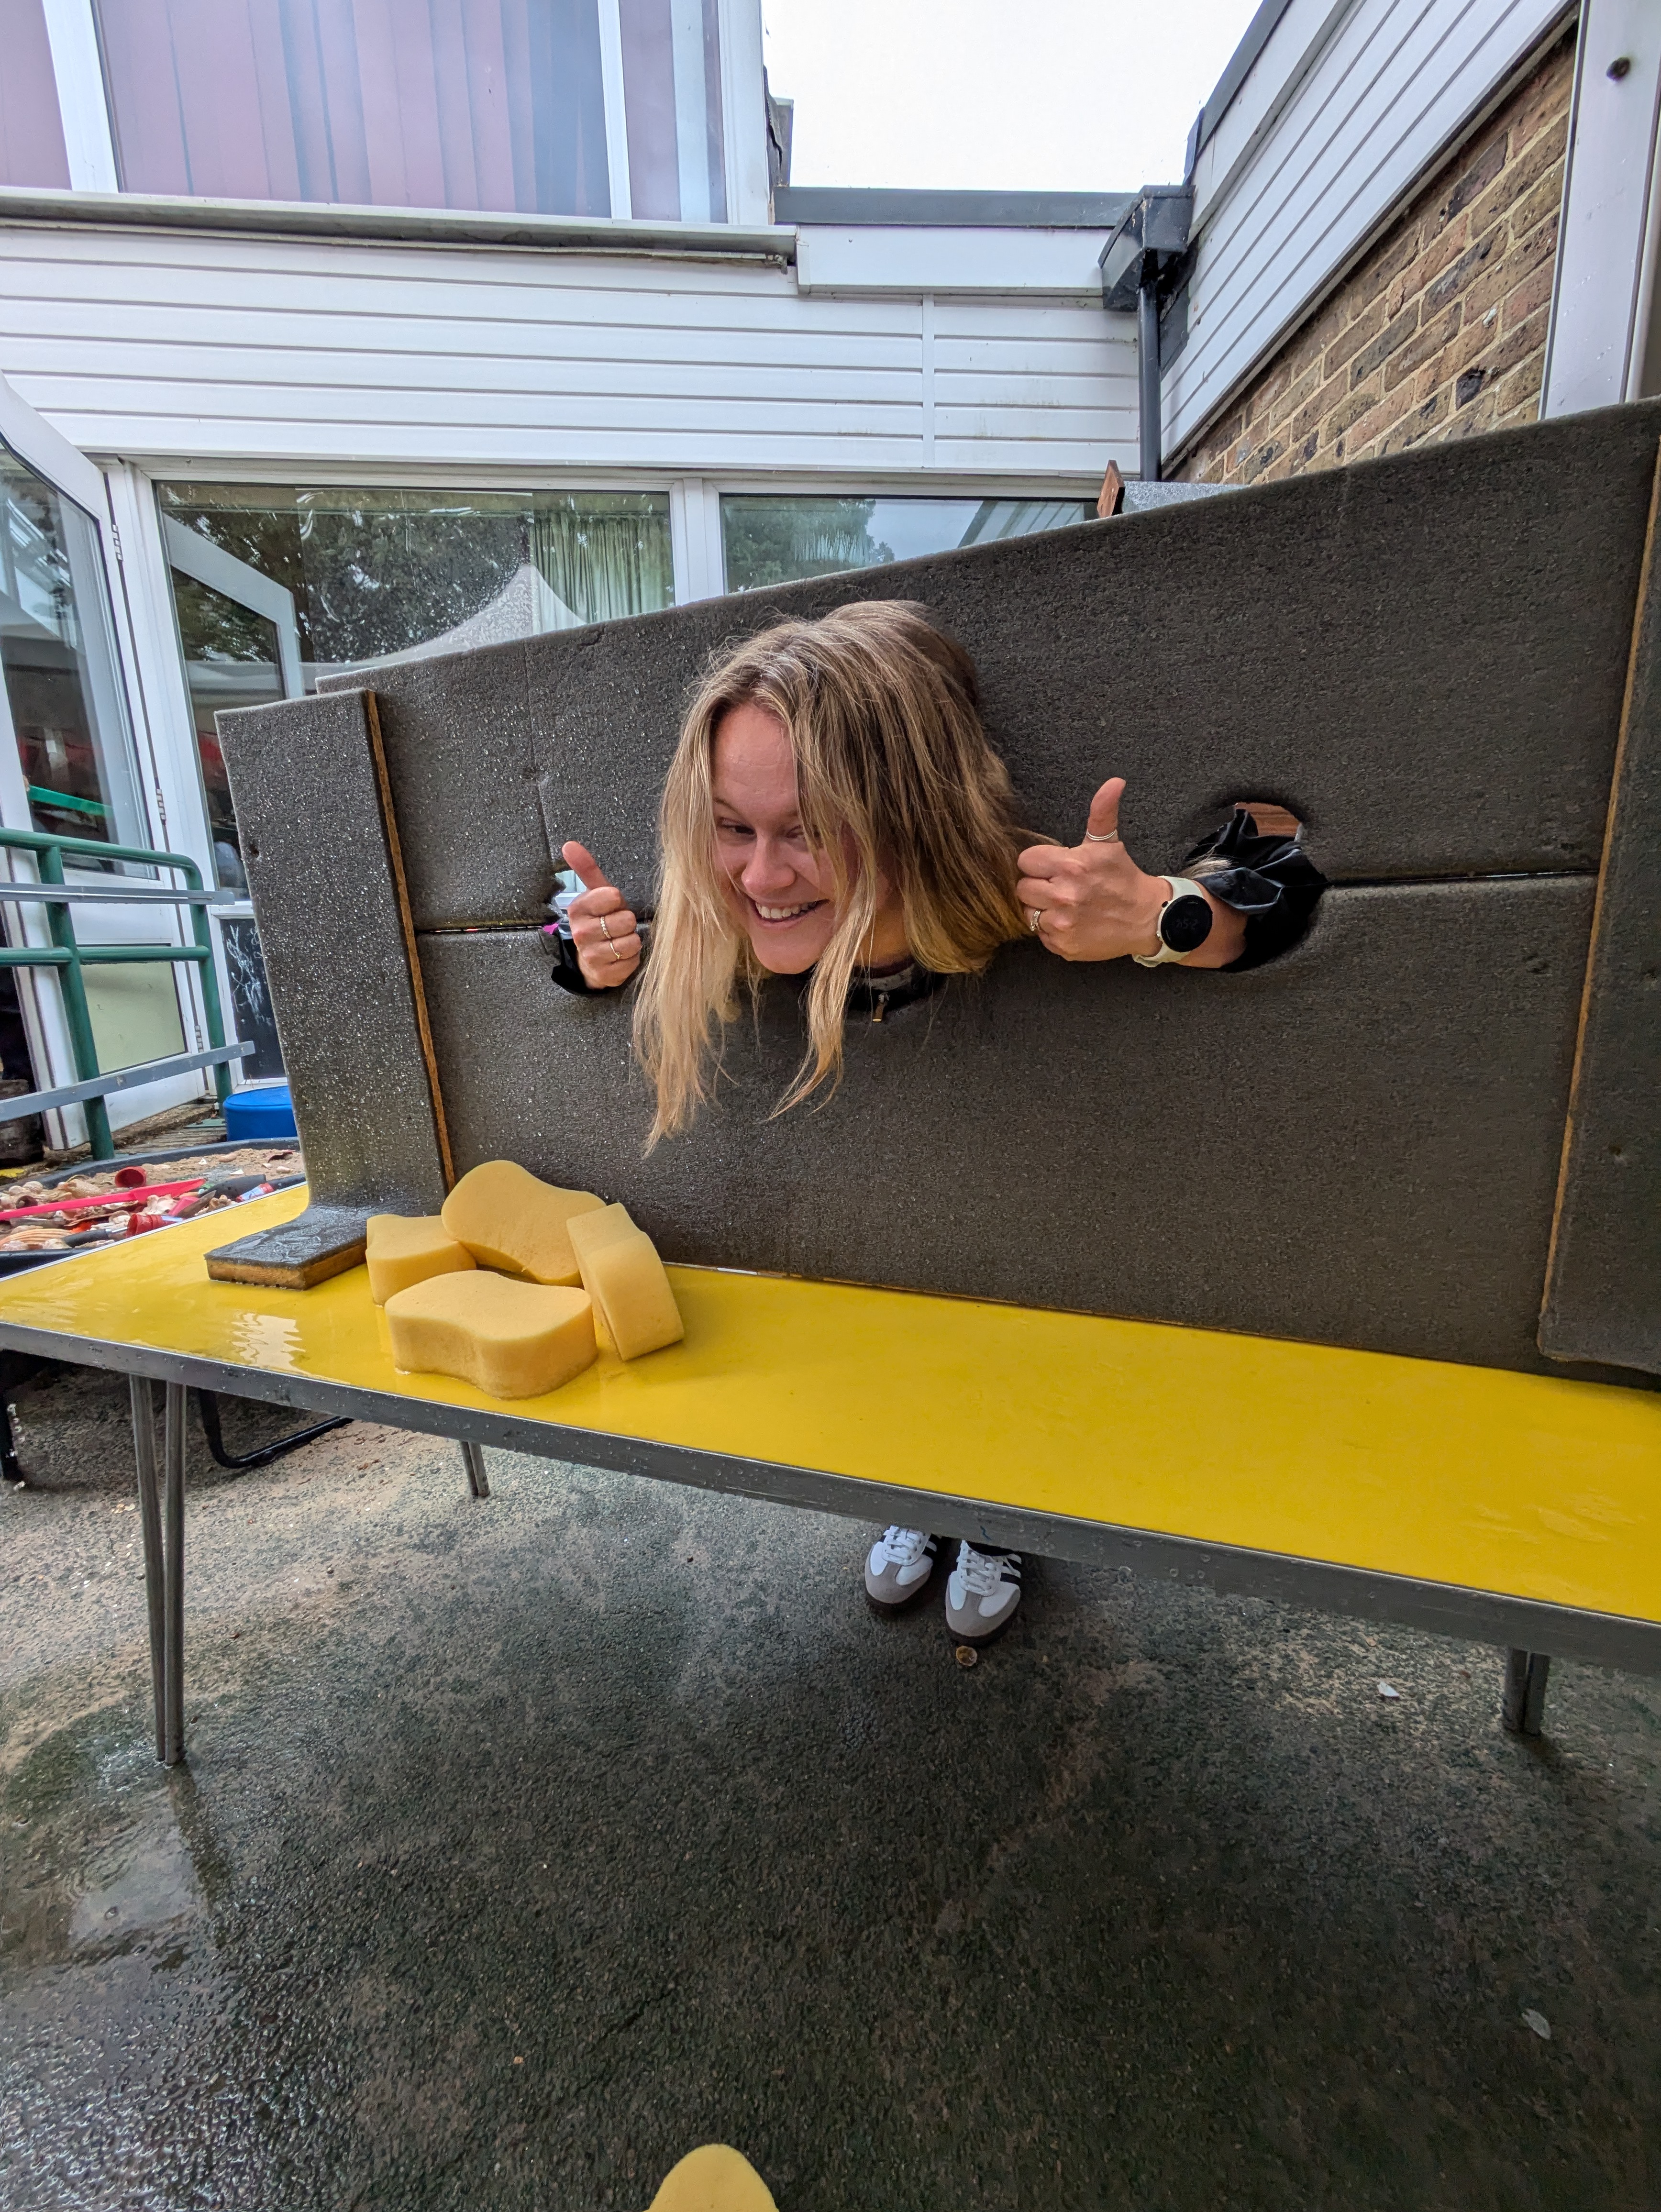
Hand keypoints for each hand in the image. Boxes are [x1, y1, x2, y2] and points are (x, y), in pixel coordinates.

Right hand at [561, 840, 642, 988]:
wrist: (593, 960)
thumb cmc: (600, 921)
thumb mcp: (595, 893)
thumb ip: (586, 868)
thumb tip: (569, 844)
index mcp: (578, 909)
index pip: (613, 896)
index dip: (619, 901)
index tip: (611, 907)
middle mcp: (581, 933)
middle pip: (625, 920)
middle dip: (627, 922)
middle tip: (617, 926)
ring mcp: (591, 956)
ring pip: (630, 942)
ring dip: (631, 941)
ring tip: (619, 941)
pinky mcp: (604, 974)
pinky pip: (632, 961)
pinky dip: (631, 959)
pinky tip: (620, 957)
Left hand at [1016, 781, 1248, 967]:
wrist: (1148, 918)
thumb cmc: (1123, 879)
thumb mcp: (1110, 844)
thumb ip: (1102, 812)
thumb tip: (1114, 782)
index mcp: (1071, 866)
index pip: (1026, 861)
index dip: (1039, 864)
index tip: (1054, 868)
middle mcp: (1064, 895)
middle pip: (1022, 888)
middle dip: (1038, 886)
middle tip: (1060, 887)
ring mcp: (1062, 923)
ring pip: (1028, 913)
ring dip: (1043, 910)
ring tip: (1066, 906)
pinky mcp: (1063, 946)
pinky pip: (1041, 936)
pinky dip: (1052, 931)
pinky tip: (1071, 923)